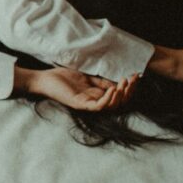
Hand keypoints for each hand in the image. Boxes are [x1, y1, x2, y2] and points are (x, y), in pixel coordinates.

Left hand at [22, 67, 139, 111]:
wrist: (45, 79)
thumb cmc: (63, 78)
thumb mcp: (87, 77)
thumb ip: (101, 81)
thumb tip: (118, 79)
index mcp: (97, 96)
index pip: (119, 96)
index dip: (130, 87)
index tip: (137, 75)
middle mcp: (94, 102)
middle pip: (118, 103)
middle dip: (129, 91)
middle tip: (133, 79)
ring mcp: (87, 105)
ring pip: (111, 106)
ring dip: (120, 95)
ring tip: (124, 84)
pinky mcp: (80, 105)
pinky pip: (98, 106)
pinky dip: (108, 99)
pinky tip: (113, 89)